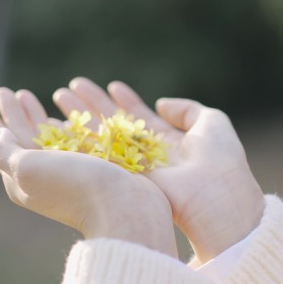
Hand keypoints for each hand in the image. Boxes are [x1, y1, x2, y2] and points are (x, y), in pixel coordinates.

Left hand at [0, 88, 177, 256]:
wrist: (125, 207)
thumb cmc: (74, 187)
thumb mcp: (27, 169)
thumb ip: (5, 150)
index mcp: (26, 180)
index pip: (5, 147)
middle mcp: (51, 175)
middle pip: (30, 138)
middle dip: (20, 115)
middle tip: (12, 93)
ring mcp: (79, 171)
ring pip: (58, 136)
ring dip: (46, 115)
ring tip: (45, 95)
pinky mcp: (105, 165)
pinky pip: (86, 137)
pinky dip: (79, 121)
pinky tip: (76, 115)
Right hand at [53, 77, 264, 261]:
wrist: (219, 197)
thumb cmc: (222, 160)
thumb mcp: (212, 122)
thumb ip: (187, 108)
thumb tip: (160, 103)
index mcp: (170, 143)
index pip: (142, 119)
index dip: (126, 102)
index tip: (111, 86)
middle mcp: (149, 155)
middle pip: (116, 126)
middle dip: (94, 106)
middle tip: (69, 89)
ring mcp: (134, 167)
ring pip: (102, 137)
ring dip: (81, 116)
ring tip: (60, 96)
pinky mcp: (124, 179)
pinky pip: (98, 154)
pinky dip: (80, 137)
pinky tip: (64, 120)